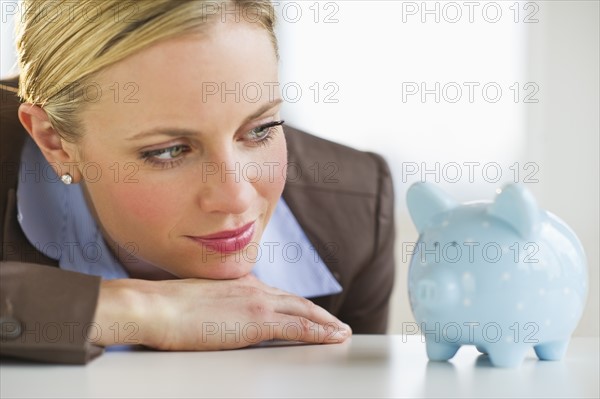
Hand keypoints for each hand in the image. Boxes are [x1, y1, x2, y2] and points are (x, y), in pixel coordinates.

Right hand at [93, 274, 351, 349]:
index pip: (277, 296)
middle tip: (336, 324)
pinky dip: (320, 331)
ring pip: (304, 311)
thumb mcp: (197, 301)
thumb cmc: (166, 307)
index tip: (309, 313)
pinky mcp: (258, 321)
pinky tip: (332, 337)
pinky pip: (299, 326)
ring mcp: (257, 303)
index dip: (297, 305)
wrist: (155, 306)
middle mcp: (253, 289)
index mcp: (239, 284)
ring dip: (326, 322)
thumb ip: (216, 306)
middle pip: (296, 301)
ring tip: (341, 332)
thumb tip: (219, 316)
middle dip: (319, 313)